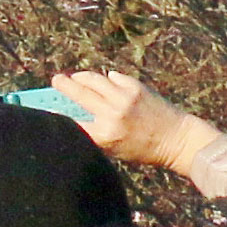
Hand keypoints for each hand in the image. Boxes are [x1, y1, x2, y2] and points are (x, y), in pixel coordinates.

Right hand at [52, 69, 218, 175]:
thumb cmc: (144, 149)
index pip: (73, 121)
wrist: (177, 139)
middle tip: (56, 80)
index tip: (49, 109)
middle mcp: (112, 114)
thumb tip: (73, 115)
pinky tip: (106, 81)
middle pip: (79, 93)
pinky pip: (114, 78)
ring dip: (82, 77)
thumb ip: (95, 134)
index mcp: (105, 135)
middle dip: (63, 84)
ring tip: (76, 77)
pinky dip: (108, 79)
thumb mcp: (115, 149)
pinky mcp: (136, 87)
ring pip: (94, 79)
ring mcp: (124, 98)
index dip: (59, 114)